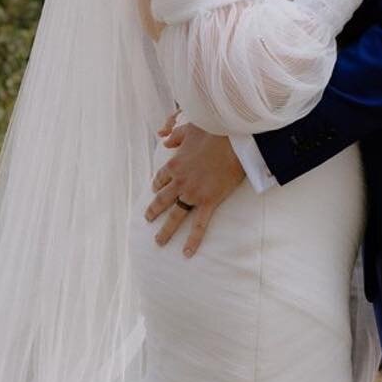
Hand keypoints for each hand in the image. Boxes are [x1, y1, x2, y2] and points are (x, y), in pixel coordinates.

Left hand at [144, 115, 244, 255]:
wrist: (233, 140)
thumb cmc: (213, 131)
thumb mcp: (189, 128)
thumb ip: (175, 135)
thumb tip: (164, 139)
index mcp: (174, 164)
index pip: (160, 178)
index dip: (157, 185)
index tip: (156, 189)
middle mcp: (179, 181)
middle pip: (161, 200)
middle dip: (153, 211)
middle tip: (148, 219)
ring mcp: (192, 193)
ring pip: (174, 215)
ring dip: (165, 230)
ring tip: (159, 241)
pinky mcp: (208, 201)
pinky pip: (199, 224)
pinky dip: (192, 240)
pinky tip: (187, 252)